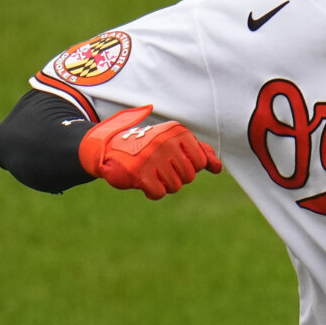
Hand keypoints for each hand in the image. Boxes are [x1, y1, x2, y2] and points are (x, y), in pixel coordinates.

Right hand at [79, 104, 222, 198]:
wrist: (107, 148)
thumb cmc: (146, 146)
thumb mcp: (174, 142)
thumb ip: (198, 152)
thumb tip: (218, 168)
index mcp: (177, 131)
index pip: (200, 162)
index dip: (189, 167)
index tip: (173, 160)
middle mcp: (165, 141)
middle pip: (189, 176)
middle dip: (176, 177)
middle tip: (159, 167)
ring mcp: (151, 156)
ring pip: (175, 186)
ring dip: (163, 184)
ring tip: (150, 172)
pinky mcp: (139, 172)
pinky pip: (159, 193)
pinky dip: (152, 191)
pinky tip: (143, 181)